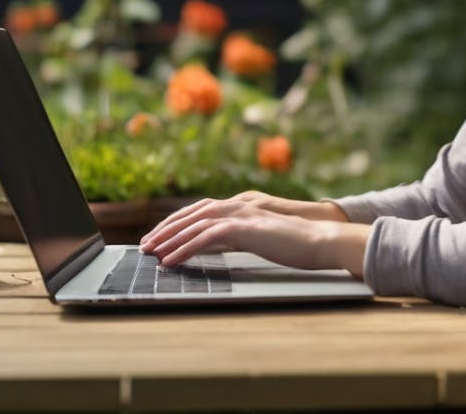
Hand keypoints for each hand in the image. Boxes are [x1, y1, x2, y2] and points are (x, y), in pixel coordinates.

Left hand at [139, 196, 368, 277]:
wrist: (319, 241)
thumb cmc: (294, 244)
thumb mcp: (258, 239)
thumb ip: (235, 238)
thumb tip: (210, 246)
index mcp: (241, 206)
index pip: (200, 210)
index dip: (177, 222)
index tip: (160, 236)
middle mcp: (238, 205)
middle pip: (192, 214)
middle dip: (166, 229)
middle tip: (146, 244)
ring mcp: (241, 214)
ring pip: (194, 224)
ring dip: (169, 239)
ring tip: (151, 253)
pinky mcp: (244, 228)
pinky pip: (205, 238)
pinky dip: (185, 249)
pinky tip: (171, 260)